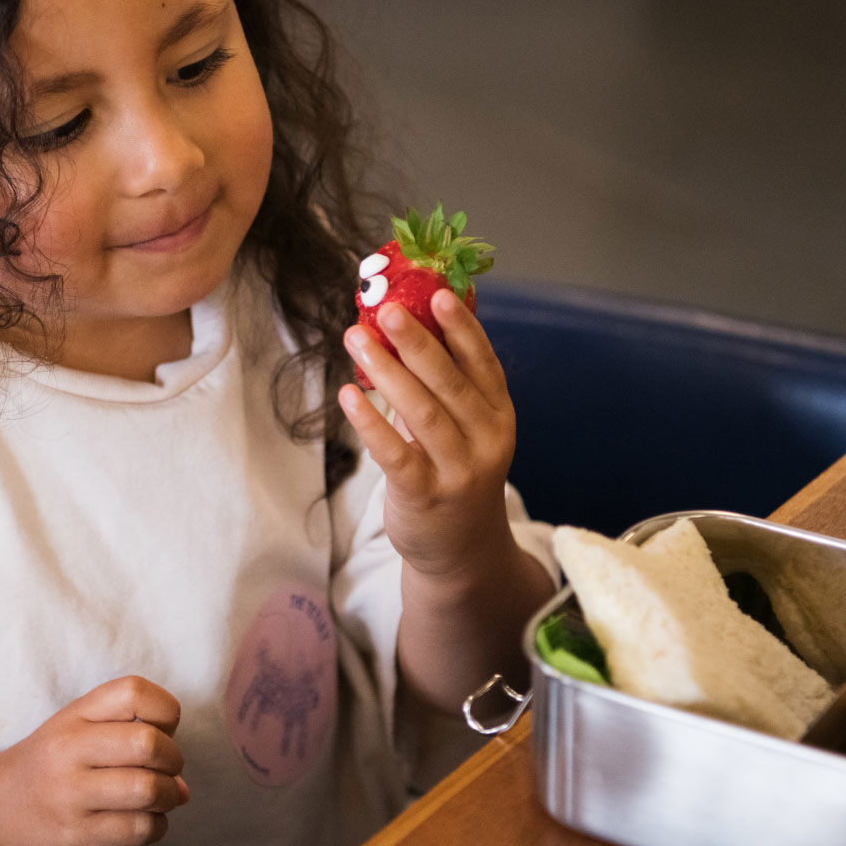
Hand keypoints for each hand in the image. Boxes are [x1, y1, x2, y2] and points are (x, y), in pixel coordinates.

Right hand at [0, 676, 188, 845]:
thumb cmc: (48, 766)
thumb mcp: (74, 729)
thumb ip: (128, 736)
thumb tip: (183, 785)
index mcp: (74, 715)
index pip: (133, 692)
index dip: (165, 710)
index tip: (162, 728)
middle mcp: (68, 750)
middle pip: (148, 743)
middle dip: (174, 759)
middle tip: (167, 770)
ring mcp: (70, 794)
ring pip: (148, 789)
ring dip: (170, 796)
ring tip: (162, 798)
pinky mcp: (76, 836)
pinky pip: (138, 829)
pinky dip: (156, 827)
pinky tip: (145, 822)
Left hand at [337, 288, 516, 583]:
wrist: (462, 551)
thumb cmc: (456, 474)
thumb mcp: (467, 429)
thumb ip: (446, 383)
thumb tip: (412, 321)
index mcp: (498, 415)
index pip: (482, 363)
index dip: (461, 328)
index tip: (437, 295)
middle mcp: (485, 440)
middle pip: (449, 383)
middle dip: (416, 342)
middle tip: (385, 309)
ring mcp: (458, 471)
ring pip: (422, 413)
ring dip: (386, 371)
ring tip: (356, 338)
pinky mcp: (425, 495)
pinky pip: (396, 454)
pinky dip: (371, 423)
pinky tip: (347, 395)